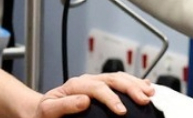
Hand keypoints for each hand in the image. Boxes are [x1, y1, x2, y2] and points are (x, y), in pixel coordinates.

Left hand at [33, 72, 154, 117]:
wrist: (42, 112)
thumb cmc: (45, 115)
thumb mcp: (48, 111)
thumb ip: (64, 105)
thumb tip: (85, 100)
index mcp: (75, 85)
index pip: (97, 87)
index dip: (111, 98)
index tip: (122, 111)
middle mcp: (87, 80)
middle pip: (112, 78)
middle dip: (130, 87)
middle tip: (144, 99)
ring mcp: (95, 83)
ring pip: (119, 77)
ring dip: (136, 83)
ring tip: (150, 93)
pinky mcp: (101, 88)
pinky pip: (120, 81)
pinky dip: (135, 83)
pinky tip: (147, 87)